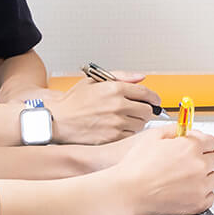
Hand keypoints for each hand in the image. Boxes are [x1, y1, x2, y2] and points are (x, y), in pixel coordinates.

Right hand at [45, 73, 161, 143]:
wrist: (57, 120)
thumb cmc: (74, 101)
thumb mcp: (95, 80)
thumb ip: (122, 76)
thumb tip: (141, 77)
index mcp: (115, 89)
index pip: (146, 93)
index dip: (154, 98)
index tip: (155, 101)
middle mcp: (118, 105)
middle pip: (147, 111)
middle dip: (145, 110)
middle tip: (138, 111)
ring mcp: (115, 123)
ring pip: (140, 125)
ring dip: (136, 122)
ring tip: (124, 120)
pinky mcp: (111, 138)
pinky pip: (129, 136)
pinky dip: (127, 133)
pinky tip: (117, 128)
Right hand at [118, 128, 213, 214]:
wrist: (127, 192)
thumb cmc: (136, 166)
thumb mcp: (154, 136)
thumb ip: (176, 130)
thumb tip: (188, 131)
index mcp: (190, 147)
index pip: (212, 142)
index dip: (205, 143)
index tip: (203, 147)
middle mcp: (199, 165)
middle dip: (205, 158)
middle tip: (190, 162)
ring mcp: (200, 186)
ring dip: (205, 176)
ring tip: (188, 177)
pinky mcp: (197, 204)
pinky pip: (210, 197)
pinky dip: (203, 193)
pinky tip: (190, 190)